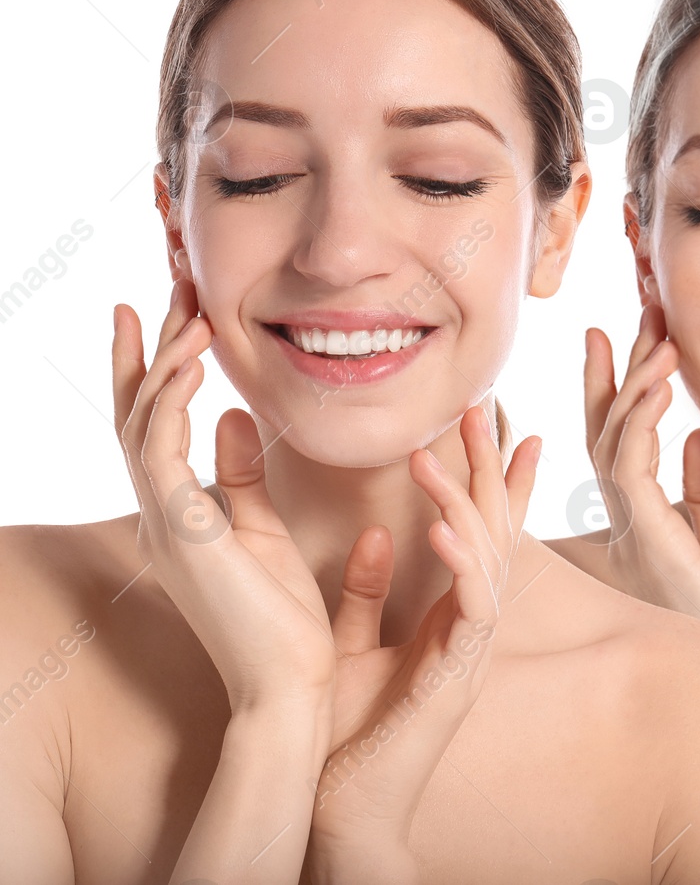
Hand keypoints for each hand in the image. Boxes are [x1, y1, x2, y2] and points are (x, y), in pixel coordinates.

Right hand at [113, 280, 336, 716]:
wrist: (289, 687)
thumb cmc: (281, 621)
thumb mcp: (261, 532)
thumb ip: (242, 477)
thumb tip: (234, 415)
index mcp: (179, 513)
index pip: (155, 425)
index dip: (154, 366)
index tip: (167, 309)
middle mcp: (161, 513)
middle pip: (138, 412)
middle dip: (150, 346)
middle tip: (168, 285)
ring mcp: (164, 523)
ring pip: (142, 423)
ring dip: (163, 362)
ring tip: (188, 310)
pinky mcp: (183, 533)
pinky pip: (162, 452)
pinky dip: (173, 403)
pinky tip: (195, 364)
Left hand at [305, 406, 538, 884]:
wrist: (345, 807)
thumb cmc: (348, 734)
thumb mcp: (349, 646)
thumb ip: (360, 594)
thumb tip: (375, 535)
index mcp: (448, 616)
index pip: (477, 530)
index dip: (488, 476)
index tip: (489, 422)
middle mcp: (470, 626)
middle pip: (492, 528)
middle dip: (488, 465)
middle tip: (479, 406)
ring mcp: (471, 650)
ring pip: (485, 557)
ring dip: (464, 499)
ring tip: (436, 452)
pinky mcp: (459, 674)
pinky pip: (471, 605)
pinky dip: (460, 560)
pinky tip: (442, 524)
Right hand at [582, 307, 699, 667]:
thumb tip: (698, 436)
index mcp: (647, 529)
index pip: (623, 444)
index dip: (621, 388)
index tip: (631, 337)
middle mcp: (629, 530)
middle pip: (608, 433)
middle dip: (616, 371)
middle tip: (630, 312)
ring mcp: (635, 538)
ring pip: (614, 444)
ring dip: (633, 384)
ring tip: (656, 334)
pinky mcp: (651, 547)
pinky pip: (633, 471)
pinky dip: (643, 422)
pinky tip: (660, 386)